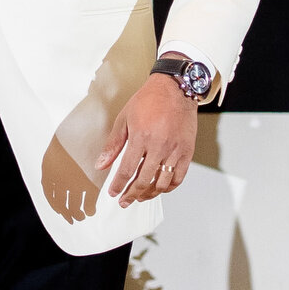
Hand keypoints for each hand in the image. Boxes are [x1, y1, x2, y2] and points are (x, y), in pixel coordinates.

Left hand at [95, 72, 196, 205]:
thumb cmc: (148, 100)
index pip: (127, 170)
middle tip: (124, 201)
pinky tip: (159, 188)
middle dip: (131, 194)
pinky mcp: (187, 152)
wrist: (176, 88)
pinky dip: (168, 187)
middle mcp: (159, 146)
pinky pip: (178, 177)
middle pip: (143, 180)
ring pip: (162, 183)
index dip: (118, 185)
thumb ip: (113, 144)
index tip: (113, 192)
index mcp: (141, 137)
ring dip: (149, 194)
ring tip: (140, 197)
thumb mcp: (124, 118)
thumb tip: (101, 165)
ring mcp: (175, 150)